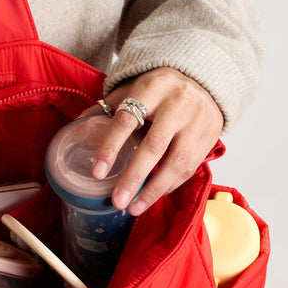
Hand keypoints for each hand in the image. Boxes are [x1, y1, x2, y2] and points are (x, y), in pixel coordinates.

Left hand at [81, 67, 223, 216]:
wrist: (204, 79)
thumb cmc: (160, 88)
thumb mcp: (133, 89)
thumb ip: (107, 107)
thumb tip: (76, 128)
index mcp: (152, 87)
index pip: (127, 119)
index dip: (110, 147)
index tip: (97, 172)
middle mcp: (179, 103)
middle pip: (154, 145)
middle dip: (134, 177)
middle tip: (117, 201)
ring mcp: (198, 121)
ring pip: (178, 162)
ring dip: (154, 190)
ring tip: (134, 208)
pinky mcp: (211, 136)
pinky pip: (190, 167)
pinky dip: (170, 185)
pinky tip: (153, 196)